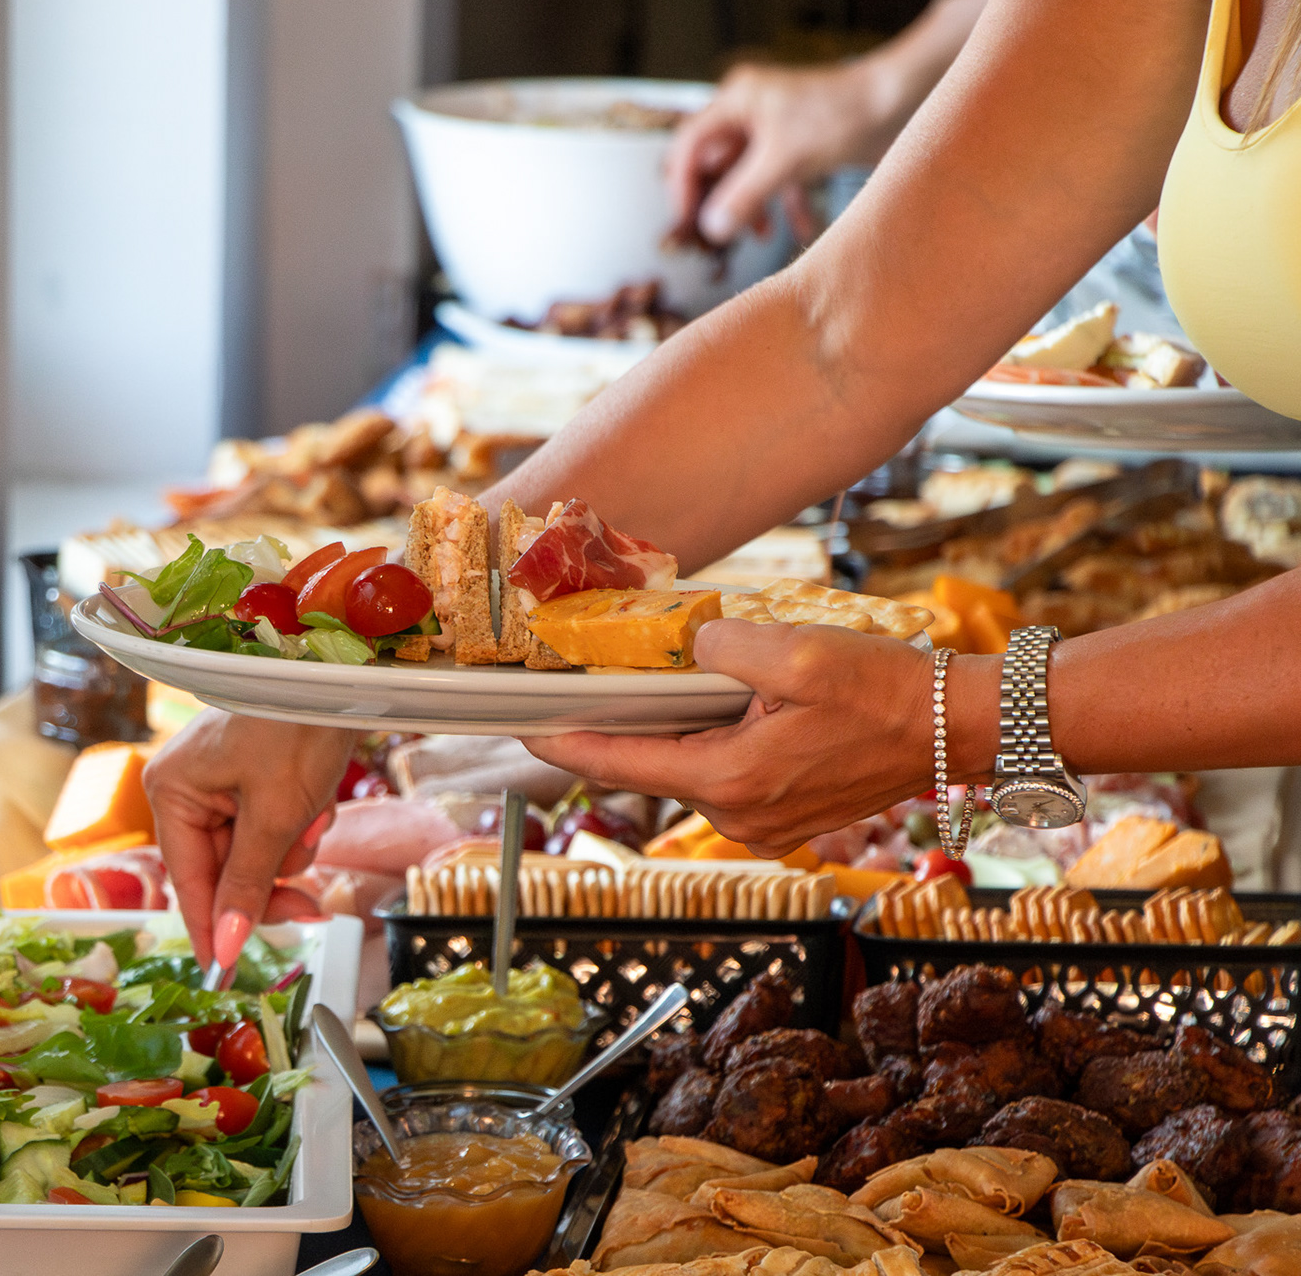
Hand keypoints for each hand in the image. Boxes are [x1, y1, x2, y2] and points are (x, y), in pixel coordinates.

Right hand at [143, 709, 359, 969]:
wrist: (340, 672)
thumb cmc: (297, 726)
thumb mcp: (274, 814)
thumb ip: (247, 884)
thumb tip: (224, 948)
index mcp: (173, 791)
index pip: (188, 882)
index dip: (211, 929)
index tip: (224, 977)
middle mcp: (188, 788)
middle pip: (226, 872)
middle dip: (273, 878)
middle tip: (312, 906)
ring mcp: (222, 783)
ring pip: (258, 854)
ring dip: (294, 846)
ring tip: (315, 811)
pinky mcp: (255, 778)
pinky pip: (275, 828)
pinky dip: (302, 824)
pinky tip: (319, 800)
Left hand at [521, 621, 952, 850]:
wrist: (950, 730)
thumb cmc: (882, 691)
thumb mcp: (795, 651)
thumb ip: (723, 644)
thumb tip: (691, 645)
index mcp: (729, 781)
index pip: (618, 763)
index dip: (562, 741)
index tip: (518, 723)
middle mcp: (737, 816)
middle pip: (648, 766)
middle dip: (616, 726)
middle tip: (578, 684)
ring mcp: (761, 825)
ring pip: (686, 770)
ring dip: (670, 731)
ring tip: (652, 683)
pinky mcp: (782, 818)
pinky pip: (721, 777)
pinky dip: (706, 743)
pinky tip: (712, 706)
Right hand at [666, 60, 888, 245]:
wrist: (901, 103)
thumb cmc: (843, 115)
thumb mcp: (785, 161)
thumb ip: (744, 197)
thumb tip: (711, 229)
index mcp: (737, 102)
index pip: (689, 145)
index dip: (682, 186)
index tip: (687, 222)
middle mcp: (750, 112)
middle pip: (715, 163)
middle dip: (718, 201)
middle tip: (718, 236)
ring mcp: (774, 129)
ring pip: (746, 176)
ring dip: (751, 207)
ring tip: (759, 236)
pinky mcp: (798, 146)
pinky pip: (777, 181)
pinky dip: (785, 205)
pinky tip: (798, 230)